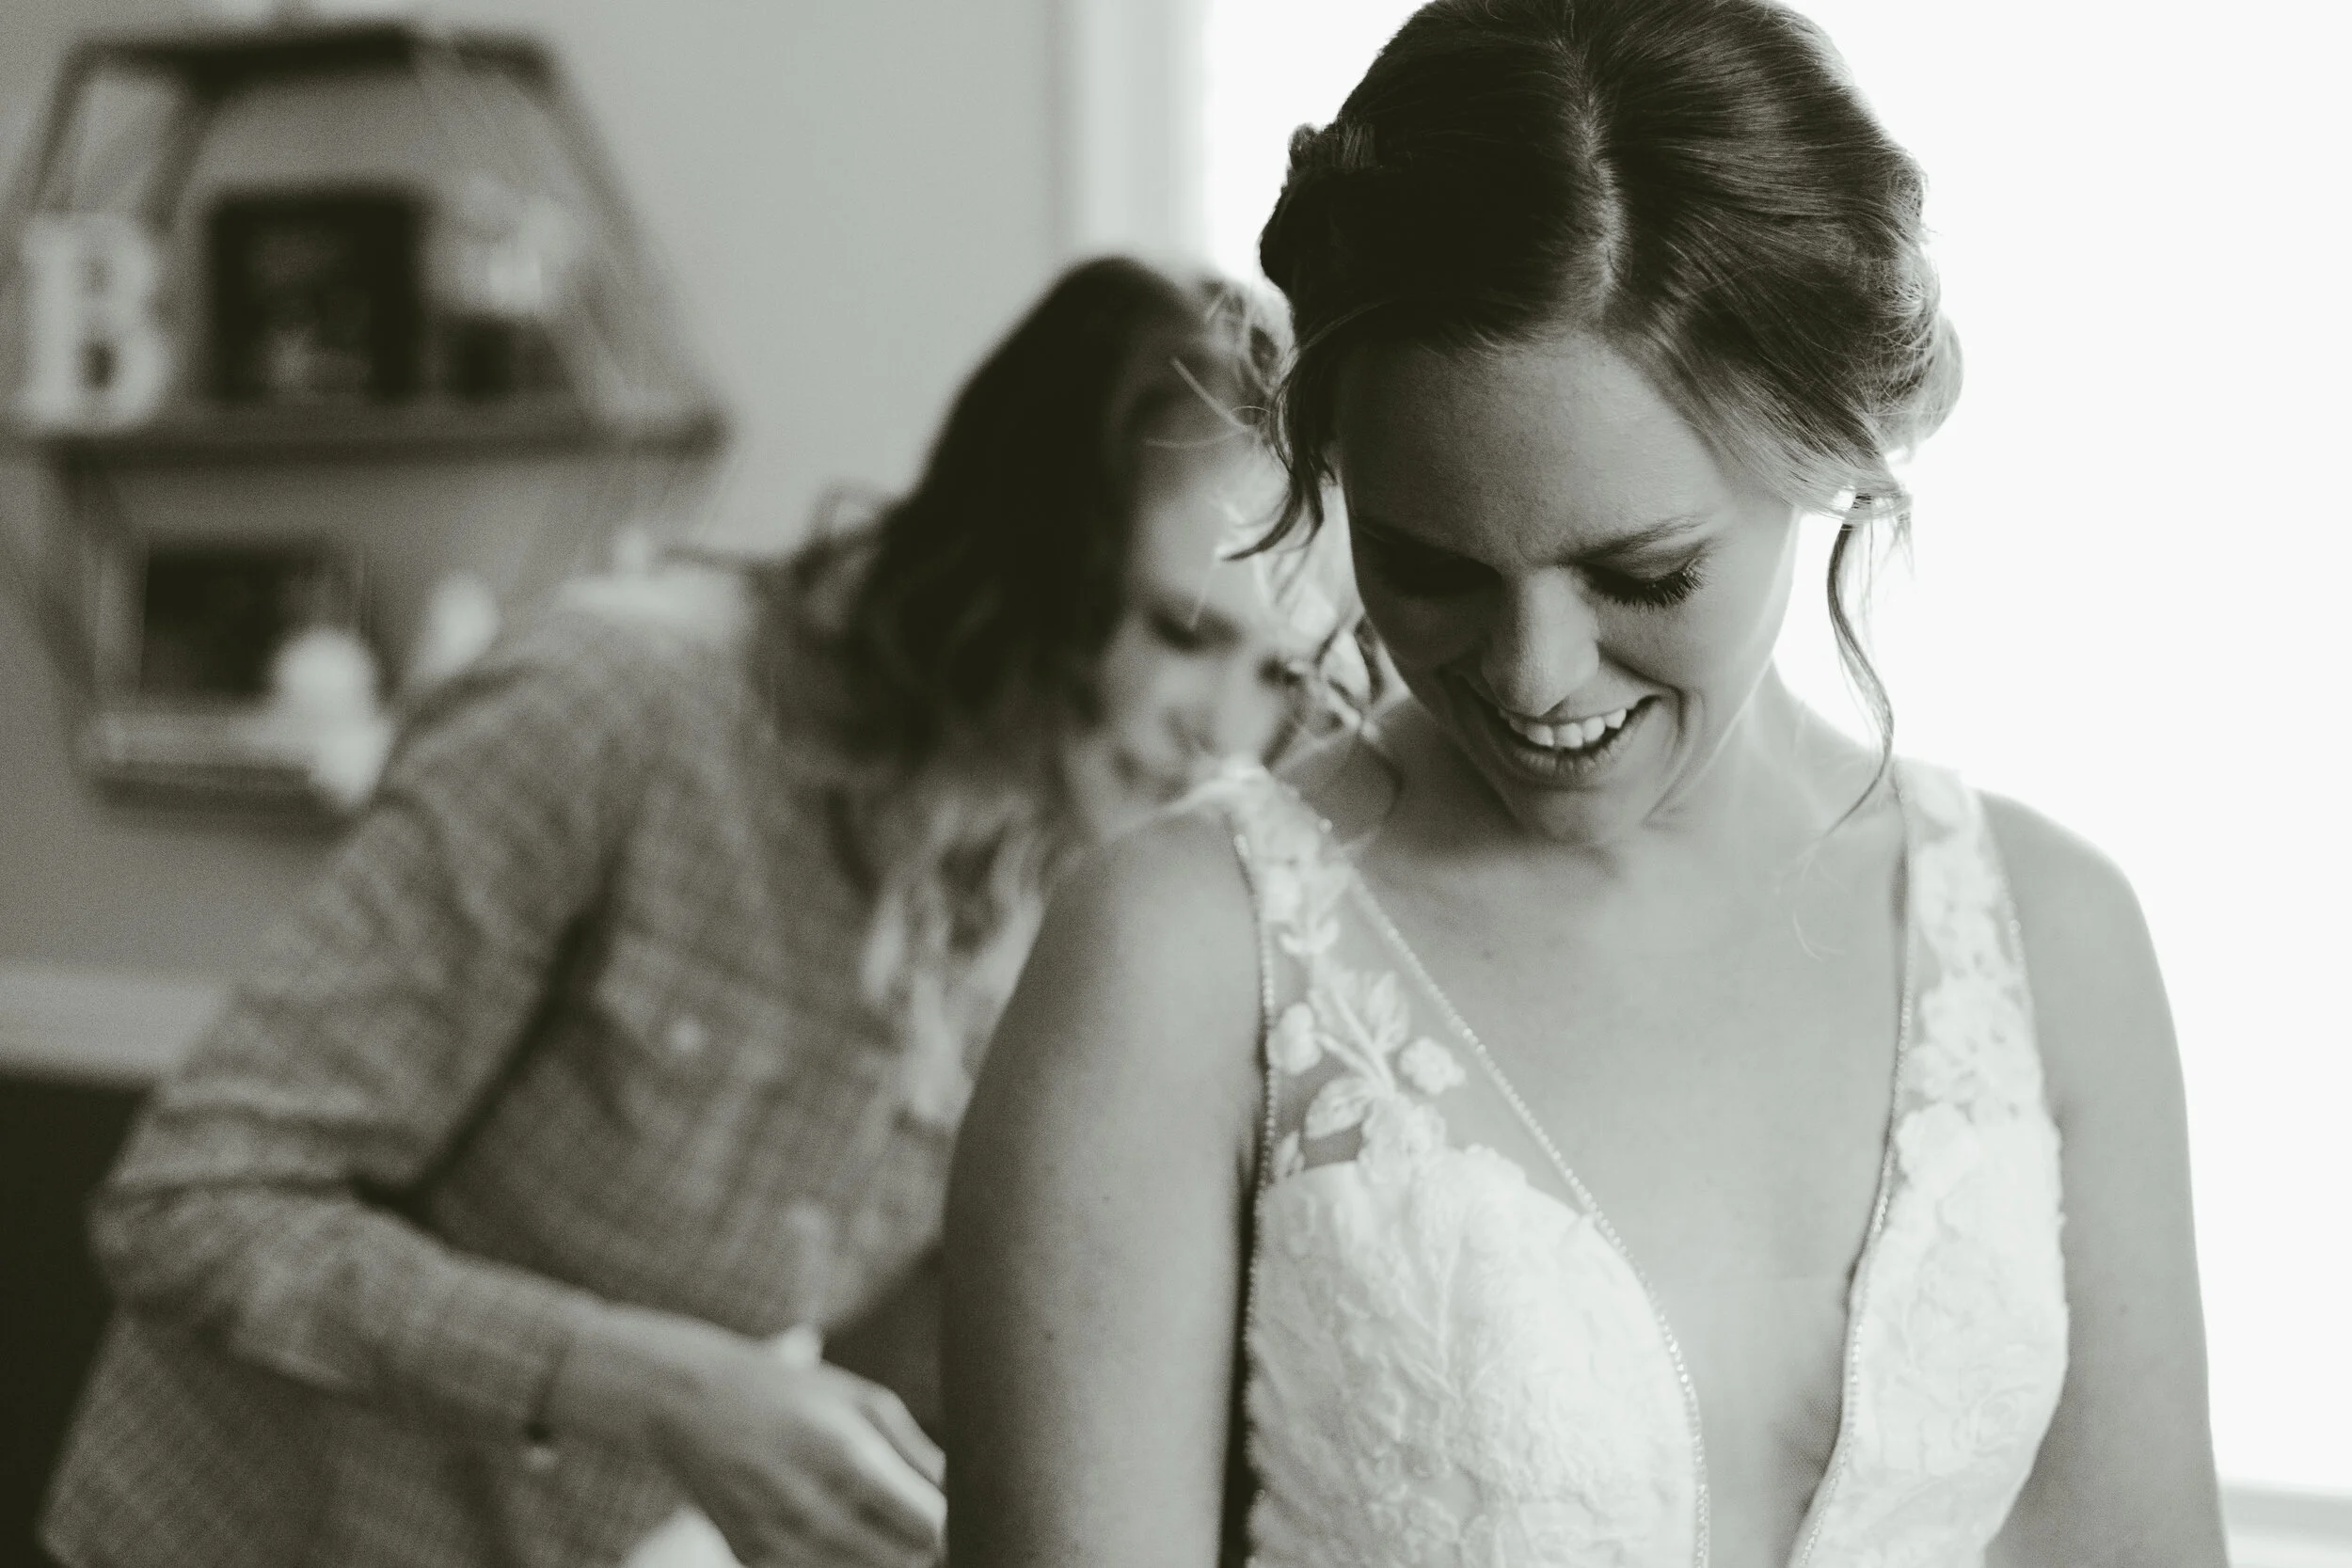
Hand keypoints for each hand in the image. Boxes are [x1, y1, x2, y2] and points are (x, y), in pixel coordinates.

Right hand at [646, 1337, 944, 1567]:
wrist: (689, 1402)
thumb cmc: (792, 1394)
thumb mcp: (865, 1403)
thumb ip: (922, 1457)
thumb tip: (965, 1500)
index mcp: (847, 1460)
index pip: (929, 1530)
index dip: (948, 1526)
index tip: (943, 1511)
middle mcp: (810, 1512)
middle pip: (903, 1563)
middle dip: (919, 1545)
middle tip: (911, 1517)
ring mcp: (777, 1546)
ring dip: (882, 1557)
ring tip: (872, 1520)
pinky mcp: (753, 1564)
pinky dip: (840, 1563)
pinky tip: (836, 1531)